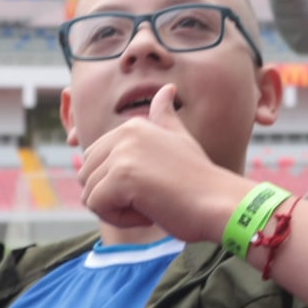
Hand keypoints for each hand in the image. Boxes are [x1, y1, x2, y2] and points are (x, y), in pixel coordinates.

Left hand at [76, 86, 243, 242]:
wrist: (220, 204)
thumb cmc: (200, 181)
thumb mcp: (180, 139)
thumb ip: (165, 117)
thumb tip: (167, 88)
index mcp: (133, 126)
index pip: (93, 162)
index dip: (116, 184)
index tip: (151, 186)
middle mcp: (125, 133)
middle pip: (87, 177)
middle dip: (112, 197)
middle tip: (150, 198)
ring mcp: (123, 153)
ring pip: (90, 195)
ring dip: (117, 210)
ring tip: (152, 203)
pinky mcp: (122, 177)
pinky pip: (97, 207)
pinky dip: (119, 219)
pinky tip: (148, 213)